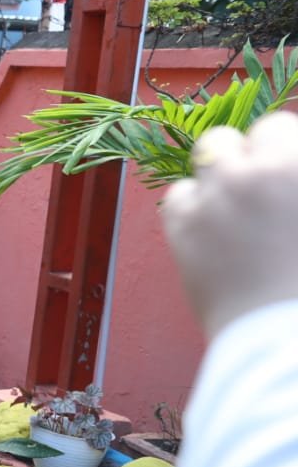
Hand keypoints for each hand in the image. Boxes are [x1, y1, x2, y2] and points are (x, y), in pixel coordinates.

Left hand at [163, 112, 297, 338]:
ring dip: (221, 172)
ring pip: (209, 153)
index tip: (283, 172)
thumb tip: (285, 171)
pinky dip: (193, 205)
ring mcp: (217, 195)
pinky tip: (212, 228)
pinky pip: (180, 193)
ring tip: (237, 206)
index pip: (281, 125)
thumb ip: (296, 181)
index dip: (282, 150)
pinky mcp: (184, 225)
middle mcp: (259, 171)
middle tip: (262, 190)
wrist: (286, 340)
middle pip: (244, 135)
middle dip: (251, 155)